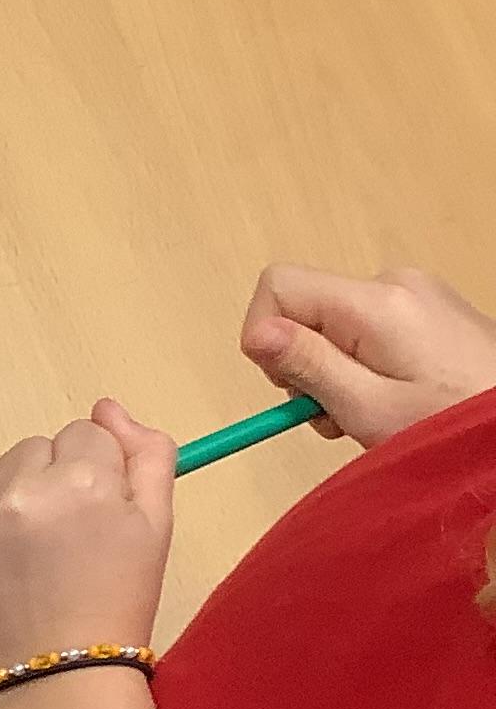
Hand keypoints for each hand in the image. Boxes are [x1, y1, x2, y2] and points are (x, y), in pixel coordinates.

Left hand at [0, 401, 175, 681]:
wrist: (55, 680)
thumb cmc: (117, 600)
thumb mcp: (156, 525)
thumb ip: (145, 453)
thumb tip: (105, 406)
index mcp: (78, 481)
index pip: (85, 435)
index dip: (95, 474)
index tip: (94, 515)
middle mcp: (12, 494)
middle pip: (33, 449)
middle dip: (49, 482)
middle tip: (62, 541)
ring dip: (5, 500)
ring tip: (25, 557)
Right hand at [239, 264, 495, 449]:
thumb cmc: (452, 424)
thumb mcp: (368, 407)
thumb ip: (308, 365)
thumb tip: (255, 334)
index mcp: (376, 302)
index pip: (279, 285)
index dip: (264, 335)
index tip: (289, 385)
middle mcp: (395, 283)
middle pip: (307, 308)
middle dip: (305, 363)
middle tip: (336, 413)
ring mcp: (417, 293)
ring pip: (334, 323)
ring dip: (335, 371)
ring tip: (370, 412)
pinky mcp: (430, 309)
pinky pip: (368, 328)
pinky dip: (363, 364)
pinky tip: (391, 398)